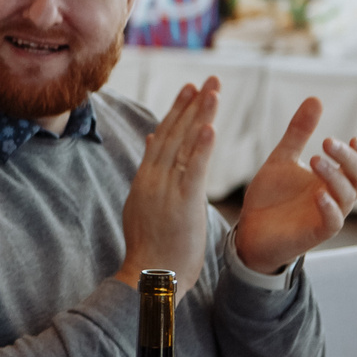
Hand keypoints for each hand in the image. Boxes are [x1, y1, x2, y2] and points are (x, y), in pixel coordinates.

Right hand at [115, 79, 218, 288]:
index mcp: (144, 180)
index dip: (176, 112)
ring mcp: (166, 190)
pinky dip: (201, 148)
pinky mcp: (182, 204)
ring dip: (199, 116)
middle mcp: (153, 180)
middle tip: (207, 80)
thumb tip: (152, 142)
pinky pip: (193, 170)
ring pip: (184, 146)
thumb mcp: (144, 206)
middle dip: (190, 105)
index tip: (189, 90)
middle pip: (173, 134)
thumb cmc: (152, 248)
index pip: (161, 138)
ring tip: (213, 91)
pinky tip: (210, 127)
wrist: (150, 276)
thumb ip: (150, 174)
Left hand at [233, 98, 356, 273]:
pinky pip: (333, 221)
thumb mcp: (282, 158)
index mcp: (335, 180)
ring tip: (314, 160)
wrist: (249, 231)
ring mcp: (329, 215)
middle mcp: (338, 197)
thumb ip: (298, 132)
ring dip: (335, 175)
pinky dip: (329, 207)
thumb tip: (315, 98)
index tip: (354, 139)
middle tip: (327, 142)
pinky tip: (318, 194)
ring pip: (349, 195)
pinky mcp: (316, 233)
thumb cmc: (271, 197)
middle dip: (349, 158)